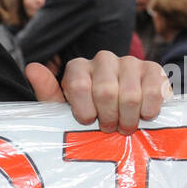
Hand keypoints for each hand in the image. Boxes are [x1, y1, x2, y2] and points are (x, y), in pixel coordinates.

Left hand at [27, 52, 170, 132]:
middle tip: (109, 129)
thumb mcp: (62, 109)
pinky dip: (149, 109)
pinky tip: (144, 116)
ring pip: (130, 95)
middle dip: (108, 118)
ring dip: (128, 118)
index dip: (84, 110)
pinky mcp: (154, 69)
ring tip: (125, 126)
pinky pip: (154, 90)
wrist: (122, 116)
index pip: (78, 85)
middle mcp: (103, 59)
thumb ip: (47, 91)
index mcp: (78, 67)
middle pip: (106, 92)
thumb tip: (32, 68)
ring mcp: (130, 62)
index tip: (88, 121)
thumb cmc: (88, 114)